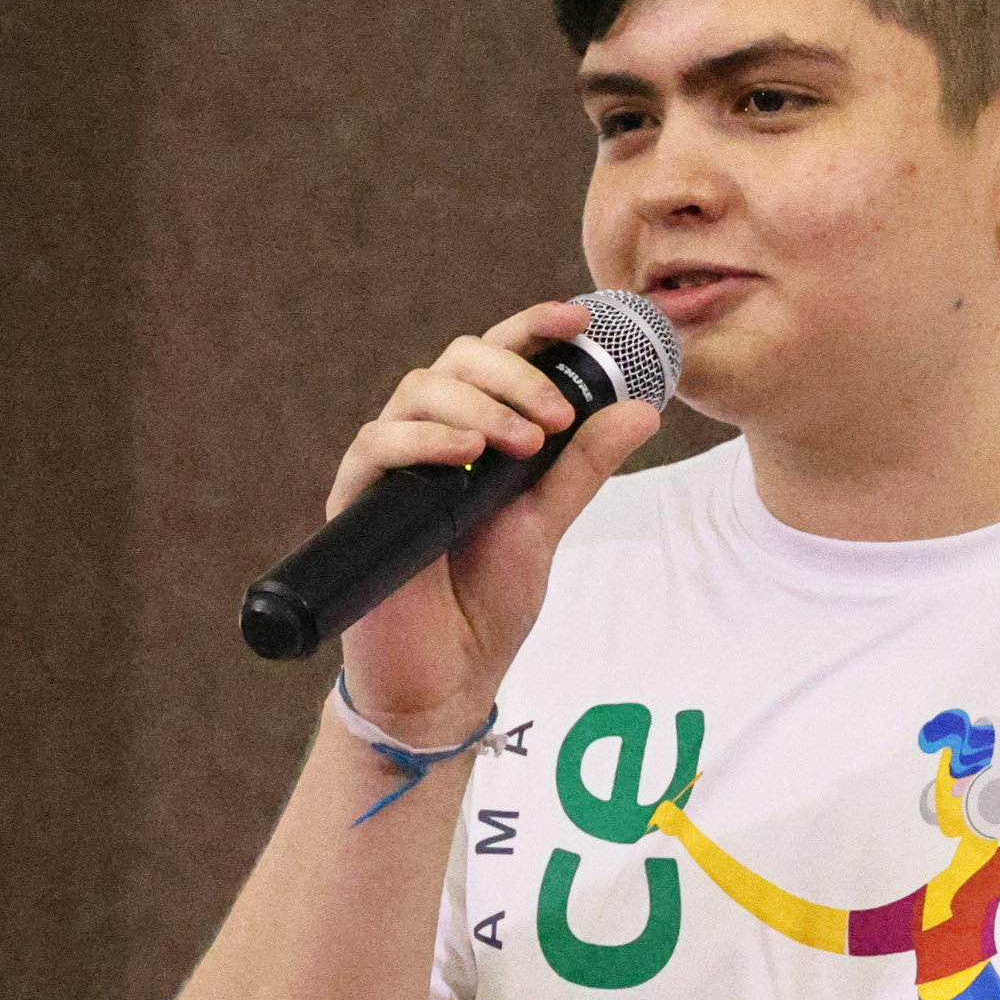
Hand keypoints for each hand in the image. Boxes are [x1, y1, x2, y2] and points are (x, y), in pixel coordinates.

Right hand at [323, 299, 663, 743]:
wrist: (446, 681)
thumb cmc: (486, 603)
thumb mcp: (545, 525)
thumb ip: (583, 466)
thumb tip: (642, 409)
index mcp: (472, 435)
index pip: (495, 360)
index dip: (531, 328)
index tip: (578, 318)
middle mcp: (426, 439)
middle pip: (456, 362)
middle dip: (512, 375)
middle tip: (554, 419)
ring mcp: (390, 468)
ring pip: (419, 392)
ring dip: (477, 405)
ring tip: (522, 443)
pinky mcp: (357, 501)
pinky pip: (377, 444)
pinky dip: (424, 440)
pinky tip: (466, 455)